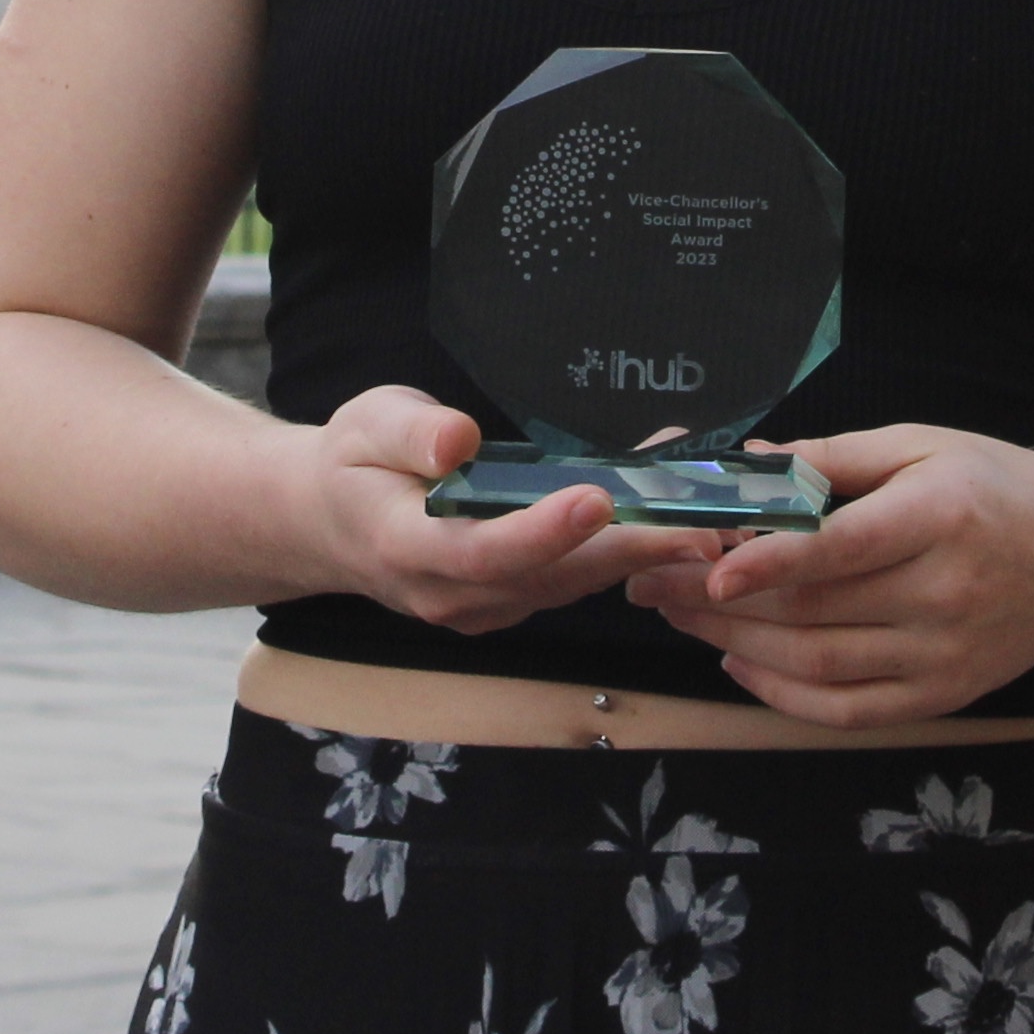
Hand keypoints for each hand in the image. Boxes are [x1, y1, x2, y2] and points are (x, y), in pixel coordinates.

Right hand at [301, 386, 708, 637]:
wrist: (328, 524)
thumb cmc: (353, 463)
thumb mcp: (367, 424)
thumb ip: (412, 432)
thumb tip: (459, 440)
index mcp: (405, 547)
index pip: (480, 551)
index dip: (541, 531)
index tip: (596, 498)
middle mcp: (449, 593)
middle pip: (547, 579)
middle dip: (627, 550)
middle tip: (698, 523)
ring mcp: (481, 609)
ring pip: (569, 586)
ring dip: (639, 553)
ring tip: (705, 513)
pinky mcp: (507, 604)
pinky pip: (568, 582)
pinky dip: (620, 550)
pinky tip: (668, 511)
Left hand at [621, 426, 1033, 727]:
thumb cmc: (996, 486)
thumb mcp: (923, 446)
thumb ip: (833, 457)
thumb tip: (749, 463)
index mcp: (940, 517)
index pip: (842, 548)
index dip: (771, 560)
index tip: (710, 564)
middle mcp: (944, 594)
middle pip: (815, 610)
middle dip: (721, 601)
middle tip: (656, 582)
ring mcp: (943, 655)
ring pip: (819, 665)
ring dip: (736, 645)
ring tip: (680, 617)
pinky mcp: (941, 695)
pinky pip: (848, 710)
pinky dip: (784, 695)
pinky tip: (739, 664)